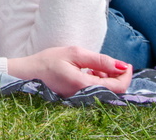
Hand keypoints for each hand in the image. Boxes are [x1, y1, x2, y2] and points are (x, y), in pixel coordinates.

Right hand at [7, 46, 132, 96]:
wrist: (28, 73)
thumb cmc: (49, 61)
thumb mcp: (75, 53)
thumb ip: (100, 60)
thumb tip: (122, 66)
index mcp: (84, 86)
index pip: (118, 87)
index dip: (126, 76)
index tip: (126, 64)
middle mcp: (85, 97)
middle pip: (114, 91)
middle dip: (116, 76)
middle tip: (105, 62)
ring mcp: (81, 101)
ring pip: (105, 92)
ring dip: (106, 78)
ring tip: (93, 66)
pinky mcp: (79, 100)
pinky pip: (96, 93)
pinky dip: (98, 82)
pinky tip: (88, 72)